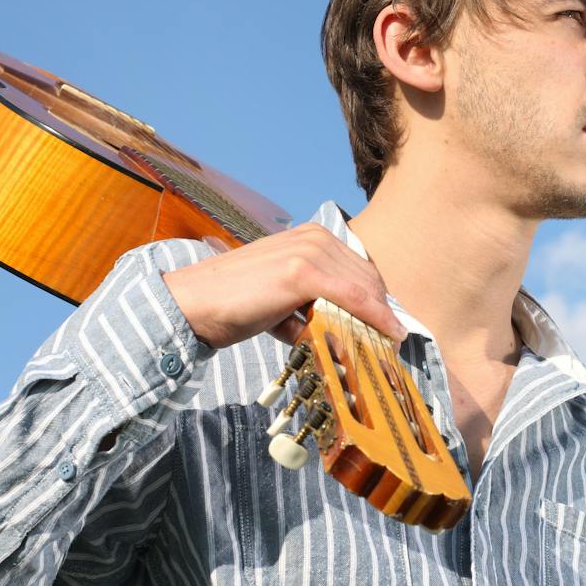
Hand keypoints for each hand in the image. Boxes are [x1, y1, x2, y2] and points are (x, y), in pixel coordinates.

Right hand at [163, 224, 406, 351]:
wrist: (194, 304)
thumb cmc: (236, 305)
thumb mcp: (285, 301)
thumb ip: (317, 308)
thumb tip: (348, 335)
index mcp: (312, 238)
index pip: (361, 270)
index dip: (379, 302)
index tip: (391, 328)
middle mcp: (314, 238)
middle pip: (369, 278)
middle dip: (382, 312)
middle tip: (391, 343)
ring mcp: (308, 252)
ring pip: (364, 288)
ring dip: (379, 320)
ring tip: (385, 347)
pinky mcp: (302, 272)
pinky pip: (353, 296)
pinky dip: (375, 317)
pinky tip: (388, 334)